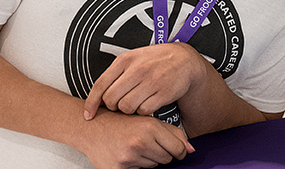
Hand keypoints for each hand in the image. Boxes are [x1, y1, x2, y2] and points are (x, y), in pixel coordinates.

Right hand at [79, 109, 193, 168]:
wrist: (92, 129)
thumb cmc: (122, 123)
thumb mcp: (150, 121)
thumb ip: (173, 133)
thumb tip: (191, 150)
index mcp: (150, 128)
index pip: (178, 149)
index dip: (179, 151)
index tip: (175, 150)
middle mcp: (140, 142)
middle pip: (167, 159)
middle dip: (161, 154)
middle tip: (148, 144)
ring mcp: (128, 157)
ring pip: (153, 167)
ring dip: (148, 159)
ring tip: (135, 147)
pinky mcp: (118, 168)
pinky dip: (135, 165)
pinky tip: (127, 154)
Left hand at [83, 42, 208, 118]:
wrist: (186, 60)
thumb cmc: (156, 61)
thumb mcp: (133, 59)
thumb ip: (115, 75)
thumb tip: (97, 98)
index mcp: (125, 60)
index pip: (100, 85)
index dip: (91, 103)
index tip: (88, 115)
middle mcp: (138, 69)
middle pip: (111, 99)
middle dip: (112, 107)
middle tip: (119, 105)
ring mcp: (152, 81)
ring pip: (126, 107)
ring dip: (128, 110)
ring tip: (134, 104)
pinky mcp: (164, 92)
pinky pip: (144, 110)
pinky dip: (143, 112)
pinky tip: (147, 104)